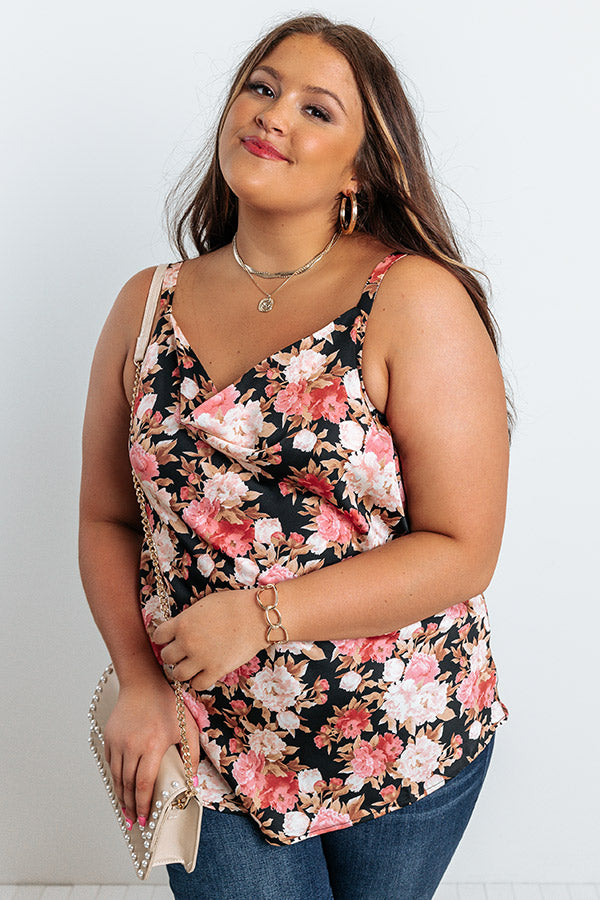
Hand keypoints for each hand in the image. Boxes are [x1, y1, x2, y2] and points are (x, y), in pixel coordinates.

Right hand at [104, 675, 199, 825]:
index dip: (145, 805)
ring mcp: (118, 742)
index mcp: (152, 745)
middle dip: (132, 806)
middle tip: (135, 821)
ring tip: (127, 810)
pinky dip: (116, 777)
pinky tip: (121, 786)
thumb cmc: (167, 703)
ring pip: (117, 777)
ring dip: (121, 796)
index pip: (145, 784)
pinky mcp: (110, 737)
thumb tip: (192, 782)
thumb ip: (191, 755)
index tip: (146, 819)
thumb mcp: (187, 727)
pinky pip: (111, 763)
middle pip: (128, 785)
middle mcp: (132, 746)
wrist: (143, 682)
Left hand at [153, 588, 267, 691]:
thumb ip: (187, 619)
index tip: (170, 638)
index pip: (158, 636)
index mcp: (182, 623)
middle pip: (166, 657)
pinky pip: (197, 685)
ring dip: (183, 670)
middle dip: (174, 654)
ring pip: (178, 674)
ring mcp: (201, 658)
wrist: (257, 615)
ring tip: (192, 664)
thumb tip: (178, 630)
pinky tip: (205, 672)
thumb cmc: (233, 604)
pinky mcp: (216, 670)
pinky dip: (199, 680)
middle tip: (183, 652)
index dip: (164, 637)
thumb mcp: (203, 605)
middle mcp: (187, 642)